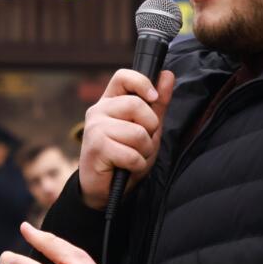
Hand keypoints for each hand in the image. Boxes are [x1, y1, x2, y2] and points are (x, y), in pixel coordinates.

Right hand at [79, 69, 176, 208]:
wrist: (104, 189)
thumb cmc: (125, 157)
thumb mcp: (147, 129)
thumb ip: (157, 104)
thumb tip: (167, 75)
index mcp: (110, 102)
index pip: (123, 77)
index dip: (142, 83)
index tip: (153, 98)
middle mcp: (98, 111)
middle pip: (136, 105)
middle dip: (150, 128)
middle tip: (141, 142)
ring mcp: (95, 128)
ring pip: (137, 133)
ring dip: (144, 150)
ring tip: (133, 157)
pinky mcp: (96, 147)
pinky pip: (132, 154)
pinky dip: (137, 165)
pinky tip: (127, 167)